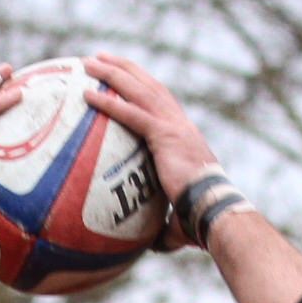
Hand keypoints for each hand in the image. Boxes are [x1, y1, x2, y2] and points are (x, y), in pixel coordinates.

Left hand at [80, 53, 226, 248]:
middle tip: (101, 58)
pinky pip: (130, 114)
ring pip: (138, 90)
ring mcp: (173, 127)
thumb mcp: (179, 218)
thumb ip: (165, 225)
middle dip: (125, 69)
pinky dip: (108, 102)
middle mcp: (180, 125)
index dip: (144, 87)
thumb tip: (153, 244)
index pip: (162, 104)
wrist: (214, 211)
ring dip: (113, 73)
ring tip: (89, 61)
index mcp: (185, 137)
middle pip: (149, 86)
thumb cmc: (200, 221)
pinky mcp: (165, 135)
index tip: (127, 78)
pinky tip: (87, 94)